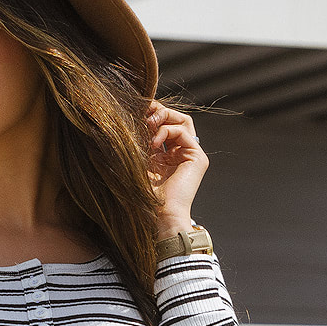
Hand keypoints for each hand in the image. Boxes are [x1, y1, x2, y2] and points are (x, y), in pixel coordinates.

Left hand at [146, 102, 208, 235]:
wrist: (159, 216)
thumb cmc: (144, 194)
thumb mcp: (138, 161)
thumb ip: (138, 141)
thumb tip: (129, 116)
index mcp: (165, 155)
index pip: (163, 125)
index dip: (151, 114)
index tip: (136, 109)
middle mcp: (179, 153)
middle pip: (176, 118)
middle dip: (159, 111)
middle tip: (143, 112)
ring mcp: (190, 154)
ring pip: (183, 120)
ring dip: (163, 117)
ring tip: (147, 124)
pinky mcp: (197, 158)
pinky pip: (183, 132)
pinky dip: (166, 131)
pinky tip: (154, 143)